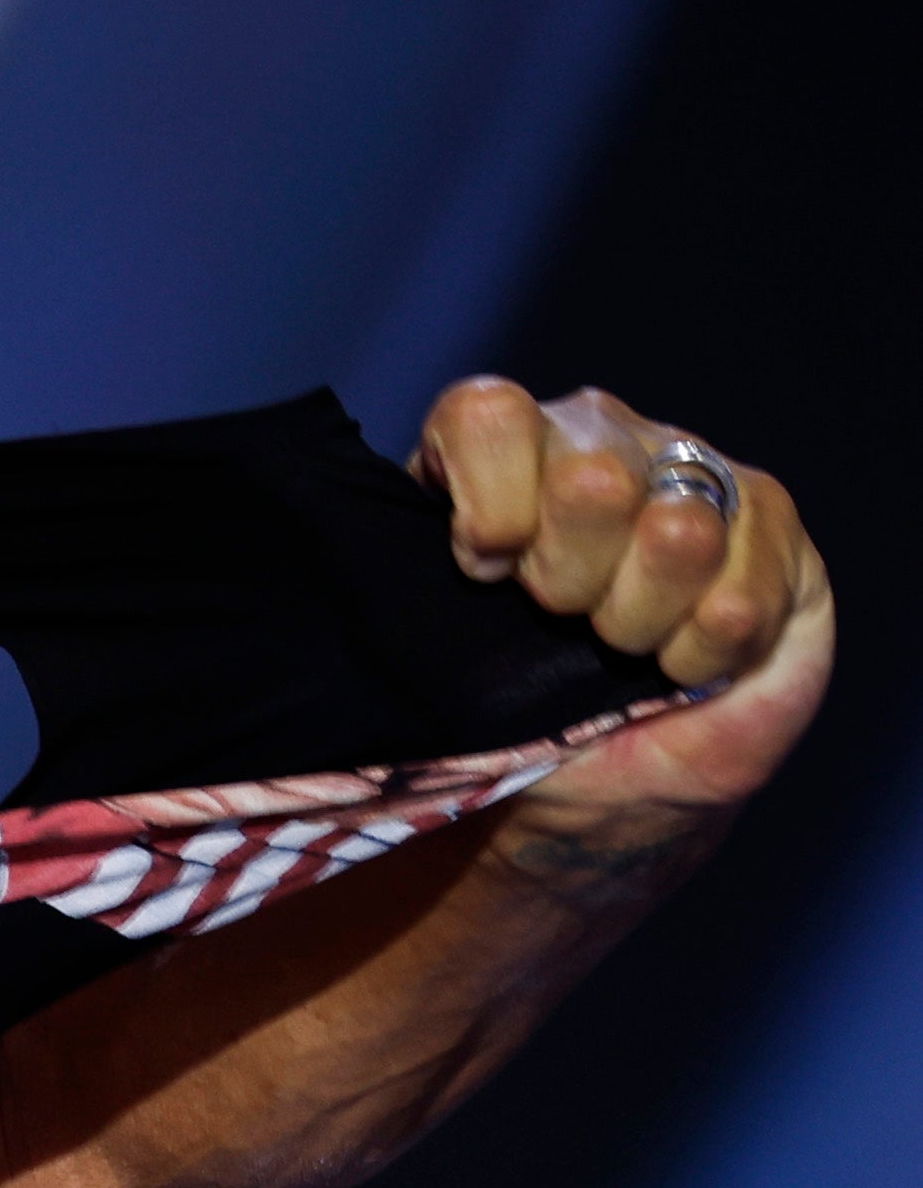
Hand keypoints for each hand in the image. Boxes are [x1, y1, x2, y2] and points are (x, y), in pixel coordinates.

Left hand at [411, 376, 832, 854]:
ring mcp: (686, 468)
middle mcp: (592, 439)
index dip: (489, 505)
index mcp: (494, 453)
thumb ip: (420, 608)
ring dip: (639, 619)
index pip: (488, 415)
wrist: (605, 772)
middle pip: (588, 478)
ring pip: (677, 531)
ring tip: (624, 643)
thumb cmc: (510, 709)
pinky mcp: (765, 516)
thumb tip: (451, 566)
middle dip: (569, 581)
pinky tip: (682, 660)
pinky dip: (703, 653)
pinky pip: (739, 595)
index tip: (484, 570)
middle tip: (564, 618)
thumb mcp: (438, 663)